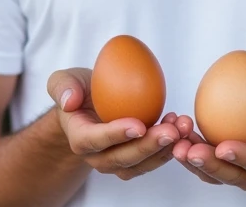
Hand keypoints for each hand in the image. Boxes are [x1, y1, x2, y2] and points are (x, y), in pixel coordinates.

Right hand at [46, 67, 187, 180]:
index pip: (94, 141)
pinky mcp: (135, 159)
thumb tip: (70, 100)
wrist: (89, 105)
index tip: (138, 126)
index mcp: (79, 137)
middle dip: (147, 147)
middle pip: (121, 159)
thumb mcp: (64, 80)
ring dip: (163, 149)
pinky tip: (182, 127)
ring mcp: (116, 160)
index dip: (115, 135)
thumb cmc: (79, 91)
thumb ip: (62, 87)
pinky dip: (169, 147)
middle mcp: (97, 156)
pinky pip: (152, 159)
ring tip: (182, 127)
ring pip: (140, 164)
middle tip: (170, 131)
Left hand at [172, 85, 245, 190]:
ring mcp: (236, 169)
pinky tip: (176, 133)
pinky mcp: (220, 161)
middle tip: (190, 150)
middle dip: (210, 165)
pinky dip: (188, 149)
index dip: (242, 157)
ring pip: (213, 172)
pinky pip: (202, 161)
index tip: (224, 148)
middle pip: (232, 174)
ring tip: (177, 144)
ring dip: (193, 161)